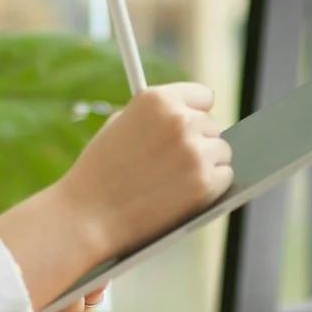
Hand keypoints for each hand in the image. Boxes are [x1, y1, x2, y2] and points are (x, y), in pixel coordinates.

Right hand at [0, 83, 230, 309]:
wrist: (86, 216)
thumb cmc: (98, 172)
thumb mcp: (120, 125)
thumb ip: (155, 117)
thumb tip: (188, 117)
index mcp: (158, 99)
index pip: (202, 96)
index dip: (194, 113)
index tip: (192, 125)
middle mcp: (181, 120)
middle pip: (212, 126)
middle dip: (198, 142)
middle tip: (175, 163)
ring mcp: (195, 152)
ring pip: (221, 152)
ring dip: (206, 164)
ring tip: (177, 180)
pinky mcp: (205, 183)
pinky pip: (225, 178)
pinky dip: (211, 187)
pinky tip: (187, 194)